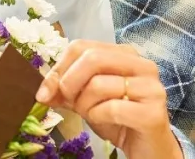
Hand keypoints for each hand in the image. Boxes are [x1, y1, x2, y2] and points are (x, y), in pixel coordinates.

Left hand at [35, 40, 182, 158]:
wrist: (147, 148)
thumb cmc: (118, 119)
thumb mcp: (86, 100)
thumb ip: (65, 91)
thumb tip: (42, 91)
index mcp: (124, 54)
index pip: (81, 46)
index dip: (58, 68)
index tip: (44, 92)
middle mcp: (141, 64)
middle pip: (92, 58)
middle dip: (69, 82)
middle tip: (68, 102)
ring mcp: (150, 87)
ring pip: (99, 84)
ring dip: (84, 105)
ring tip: (91, 114)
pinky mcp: (153, 112)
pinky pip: (111, 108)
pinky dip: (98, 117)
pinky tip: (104, 122)